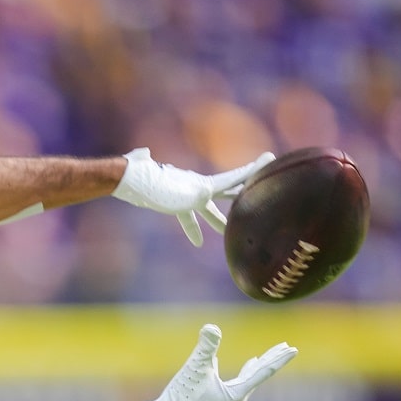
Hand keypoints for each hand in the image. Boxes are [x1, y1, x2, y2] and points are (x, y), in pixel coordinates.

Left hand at [112, 148, 275, 245]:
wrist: (131, 180)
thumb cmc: (149, 181)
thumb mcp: (171, 184)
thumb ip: (184, 185)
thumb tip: (180, 176)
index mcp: (203, 183)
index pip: (233, 178)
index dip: (252, 169)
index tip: (269, 157)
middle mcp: (198, 187)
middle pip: (226, 191)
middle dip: (243, 193)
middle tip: (262, 192)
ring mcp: (187, 194)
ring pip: (208, 208)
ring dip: (218, 219)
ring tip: (227, 230)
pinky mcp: (176, 202)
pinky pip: (188, 218)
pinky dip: (193, 228)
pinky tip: (197, 243)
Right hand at [145, 324, 296, 400]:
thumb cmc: (182, 397)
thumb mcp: (194, 368)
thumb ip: (206, 347)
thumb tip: (212, 327)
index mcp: (237, 395)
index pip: (262, 372)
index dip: (277, 358)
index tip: (293, 348)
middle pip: (256, 378)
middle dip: (269, 361)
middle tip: (285, 348)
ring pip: (243, 385)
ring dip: (250, 370)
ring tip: (255, 359)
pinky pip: (229, 392)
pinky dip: (233, 380)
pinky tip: (223, 374)